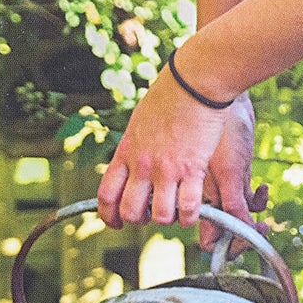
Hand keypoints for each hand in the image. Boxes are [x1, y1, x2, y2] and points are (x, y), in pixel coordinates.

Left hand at [96, 74, 264, 239]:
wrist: (196, 80)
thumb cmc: (171, 93)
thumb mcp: (140, 121)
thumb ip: (135, 147)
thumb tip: (134, 162)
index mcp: (126, 152)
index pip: (106, 195)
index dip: (109, 216)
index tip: (117, 222)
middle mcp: (143, 165)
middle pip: (130, 211)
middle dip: (140, 220)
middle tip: (151, 213)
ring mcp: (166, 169)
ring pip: (160, 216)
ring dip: (168, 219)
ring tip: (176, 210)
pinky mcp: (191, 170)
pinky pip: (187, 208)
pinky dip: (190, 216)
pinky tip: (194, 210)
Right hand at [196, 95, 263, 250]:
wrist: (223, 90)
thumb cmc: (221, 126)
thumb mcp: (229, 170)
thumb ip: (232, 203)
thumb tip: (238, 230)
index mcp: (198, 199)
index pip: (210, 240)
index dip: (228, 246)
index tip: (245, 240)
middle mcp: (209, 197)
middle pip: (223, 233)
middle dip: (241, 236)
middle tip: (261, 229)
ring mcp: (222, 186)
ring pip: (238, 218)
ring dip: (252, 216)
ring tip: (263, 203)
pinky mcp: (236, 173)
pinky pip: (247, 200)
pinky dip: (257, 200)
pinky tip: (264, 189)